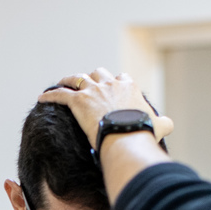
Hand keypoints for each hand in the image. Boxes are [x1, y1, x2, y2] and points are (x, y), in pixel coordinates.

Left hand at [38, 68, 174, 147]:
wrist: (126, 136)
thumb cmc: (142, 132)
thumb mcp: (158, 126)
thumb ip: (163, 122)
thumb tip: (168, 124)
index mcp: (130, 87)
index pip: (122, 79)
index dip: (116, 83)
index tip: (113, 89)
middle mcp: (111, 84)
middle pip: (100, 73)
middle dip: (94, 77)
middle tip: (87, 85)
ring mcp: (93, 91)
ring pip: (78, 78)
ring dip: (70, 80)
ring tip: (63, 83)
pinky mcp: (78, 101)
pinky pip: (61, 94)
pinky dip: (51, 95)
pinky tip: (42, 97)